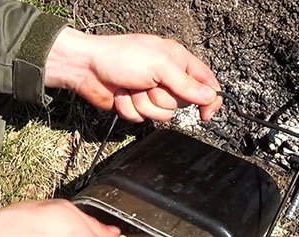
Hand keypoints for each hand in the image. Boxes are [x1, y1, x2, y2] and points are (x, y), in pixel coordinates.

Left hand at [45, 28, 222, 121]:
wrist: (87, 68)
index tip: (206, 114)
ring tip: (132, 88)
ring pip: (161, 115)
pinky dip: (129, 108)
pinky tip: (122, 94)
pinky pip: (141, 118)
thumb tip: (210, 96)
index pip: (206, 83)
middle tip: (148, 84)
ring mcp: (151, 93)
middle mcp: (167, 78)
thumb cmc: (121, 56)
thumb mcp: (160, 65)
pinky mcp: (136, 105)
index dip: (209, 100)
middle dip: (162, 98)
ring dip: (143, 103)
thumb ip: (187, 83)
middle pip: (181, 104)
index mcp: (178, 61)